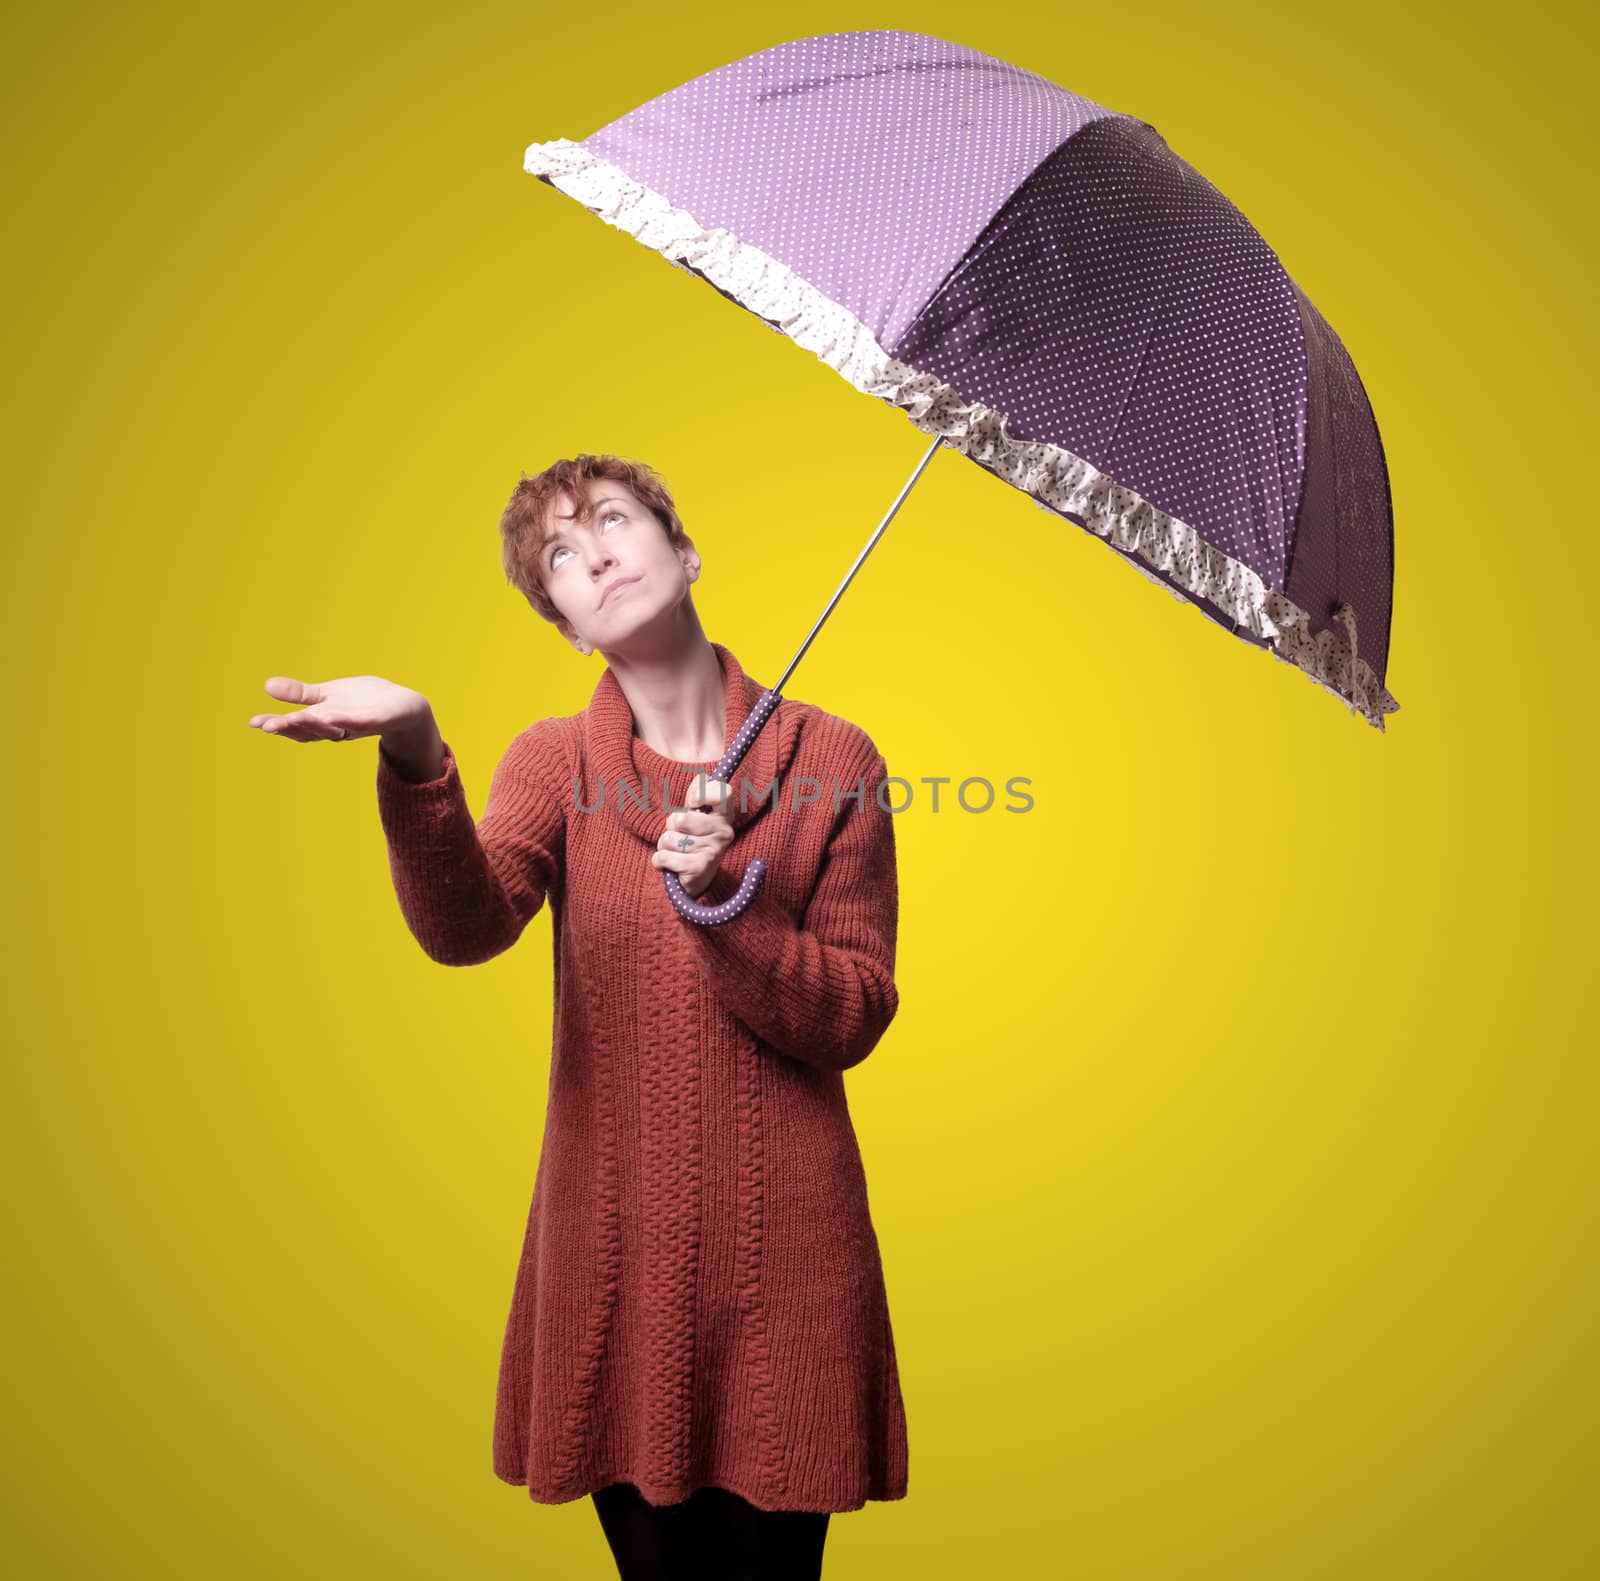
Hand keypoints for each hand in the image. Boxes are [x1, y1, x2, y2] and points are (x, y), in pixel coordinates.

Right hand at [247, 674, 430, 744]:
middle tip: (267, 726)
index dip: (276, 725)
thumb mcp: (328, 695)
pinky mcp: (377, 719)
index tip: (254, 723)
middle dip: (288, 728)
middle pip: (309, 731)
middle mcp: (337, 727)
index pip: (296, 726)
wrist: (403, 706)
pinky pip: (361, 721)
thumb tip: (266, 686)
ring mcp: (356, 725)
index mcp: (323, 721)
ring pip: (331, 727)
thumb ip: (301, 694)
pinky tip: (334, 714)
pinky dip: (347, 720)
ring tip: (291, 718)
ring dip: (312, 724)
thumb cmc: (364, 702)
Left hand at [650, 775, 734, 898]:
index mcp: (725, 814)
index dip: (700, 793)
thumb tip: (702, 779)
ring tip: (677, 851)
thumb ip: (698, 792)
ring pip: (669, 838)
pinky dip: (660, 861)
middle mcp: (724, 832)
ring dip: (665, 845)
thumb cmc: (694, 838)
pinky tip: (671, 865)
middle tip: (681, 835)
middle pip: (680, 819)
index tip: (693, 803)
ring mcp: (713, 851)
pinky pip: (663, 857)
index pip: (723, 791)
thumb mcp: (697, 813)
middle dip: (671, 827)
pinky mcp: (699, 869)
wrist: (698, 878)